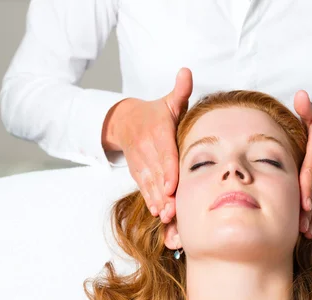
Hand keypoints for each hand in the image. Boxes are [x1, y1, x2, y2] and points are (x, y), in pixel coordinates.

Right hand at [102, 67, 192, 223]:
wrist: (124, 121)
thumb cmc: (155, 114)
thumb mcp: (168, 102)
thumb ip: (180, 90)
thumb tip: (186, 72)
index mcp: (158, 133)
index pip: (164, 153)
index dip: (167, 170)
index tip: (172, 186)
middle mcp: (148, 150)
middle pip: (157, 174)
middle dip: (164, 193)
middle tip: (173, 210)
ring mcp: (142, 163)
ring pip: (150, 184)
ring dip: (158, 201)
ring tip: (167, 216)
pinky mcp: (139, 173)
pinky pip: (144, 187)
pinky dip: (150, 200)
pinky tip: (157, 213)